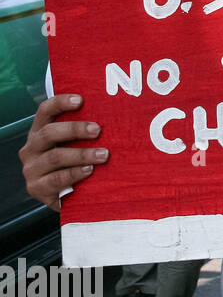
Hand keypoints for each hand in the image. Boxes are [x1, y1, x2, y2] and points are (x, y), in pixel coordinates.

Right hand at [19, 94, 106, 210]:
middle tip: (98, 130)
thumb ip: (86, 132)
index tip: (81, 100)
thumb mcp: (77, 145)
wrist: (67, 196)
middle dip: (75, 129)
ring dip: (81, 154)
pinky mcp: (36, 188)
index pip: (45, 111)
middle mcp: (31, 148)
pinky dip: (74, 174)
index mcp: (40, 131)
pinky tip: (89, 171)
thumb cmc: (77, 163)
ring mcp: (31, 169)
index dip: (60, 103)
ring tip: (103, 155)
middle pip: (49, 133)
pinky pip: (56, 179)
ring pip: (55, 157)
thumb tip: (117, 115)